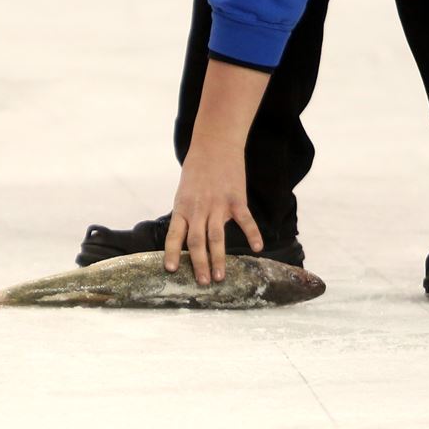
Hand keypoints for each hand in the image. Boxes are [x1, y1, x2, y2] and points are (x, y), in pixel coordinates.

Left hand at [163, 141, 263, 284]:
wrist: (215, 144)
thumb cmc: (197, 170)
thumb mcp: (184, 192)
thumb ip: (187, 215)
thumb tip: (188, 238)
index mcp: (182, 207)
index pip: (174, 235)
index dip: (172, 253)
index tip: (170, 270)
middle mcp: (198, 209)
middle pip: (196, 241)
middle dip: (199, 264)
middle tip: (203, 283)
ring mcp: (218, 204)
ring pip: (217, 237)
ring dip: (218, 258)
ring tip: (220, 277)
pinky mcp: (236, 199)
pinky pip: (245, 220)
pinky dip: (252, 234)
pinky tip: (257, 248)